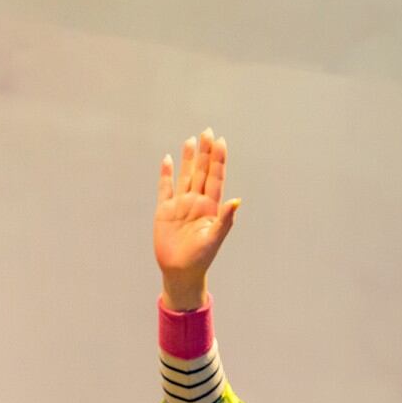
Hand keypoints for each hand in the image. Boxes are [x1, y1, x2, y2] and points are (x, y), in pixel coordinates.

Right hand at [153, 128, 239, 310]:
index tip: (220, 141)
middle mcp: (197, 201)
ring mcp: (180, 204)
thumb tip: (237, 200)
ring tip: (191, 140)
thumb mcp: (215, 239)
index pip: (215, 177)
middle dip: (205, 152)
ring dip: (188, 159)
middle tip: (207, 131)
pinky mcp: (165, 210)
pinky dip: (166, 174)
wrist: (180, 271)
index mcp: (211, 206)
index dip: (218, 160)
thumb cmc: (201, 258)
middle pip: (201, 171)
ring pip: (185, 176)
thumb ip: (225, 219)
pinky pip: (165, 188)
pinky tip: (167, 160)